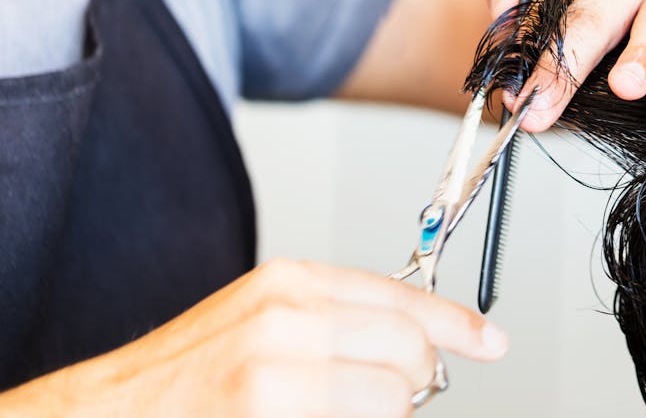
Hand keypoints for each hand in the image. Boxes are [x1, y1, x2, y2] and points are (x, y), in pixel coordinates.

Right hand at [0, 260, 506, 416]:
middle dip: (420, 378)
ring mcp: (278, 375)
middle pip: (411, 348)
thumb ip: (336, 319)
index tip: (490, 340)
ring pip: (394, 397)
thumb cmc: (190, 375)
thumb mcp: (262, 319)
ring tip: (343, 410)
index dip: (456, 323)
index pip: (402, 296)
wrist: (113, 415)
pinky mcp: (271, 416)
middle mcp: (288, 319)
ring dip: (389, 410)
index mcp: (289, 283)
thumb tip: (414, 341)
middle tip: (405, 393)